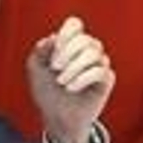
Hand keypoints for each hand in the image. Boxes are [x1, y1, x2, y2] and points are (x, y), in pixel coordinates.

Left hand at [26, 16, 114, 142]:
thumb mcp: (35, 70)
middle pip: (85, 39)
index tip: (53, 50)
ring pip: (94, 53)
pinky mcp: (106, 79)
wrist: (56, 117)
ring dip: (74, 68)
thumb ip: (40, 52)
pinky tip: (71, 88)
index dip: (65, 34)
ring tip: (62, 82)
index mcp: (71, 44)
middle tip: (55, 68)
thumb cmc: (47, 92)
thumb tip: (52, 37)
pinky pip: (100, 71)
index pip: (75, 24)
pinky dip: (83, 78)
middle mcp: (88, 50)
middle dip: (67, 53)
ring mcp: (99, 64)